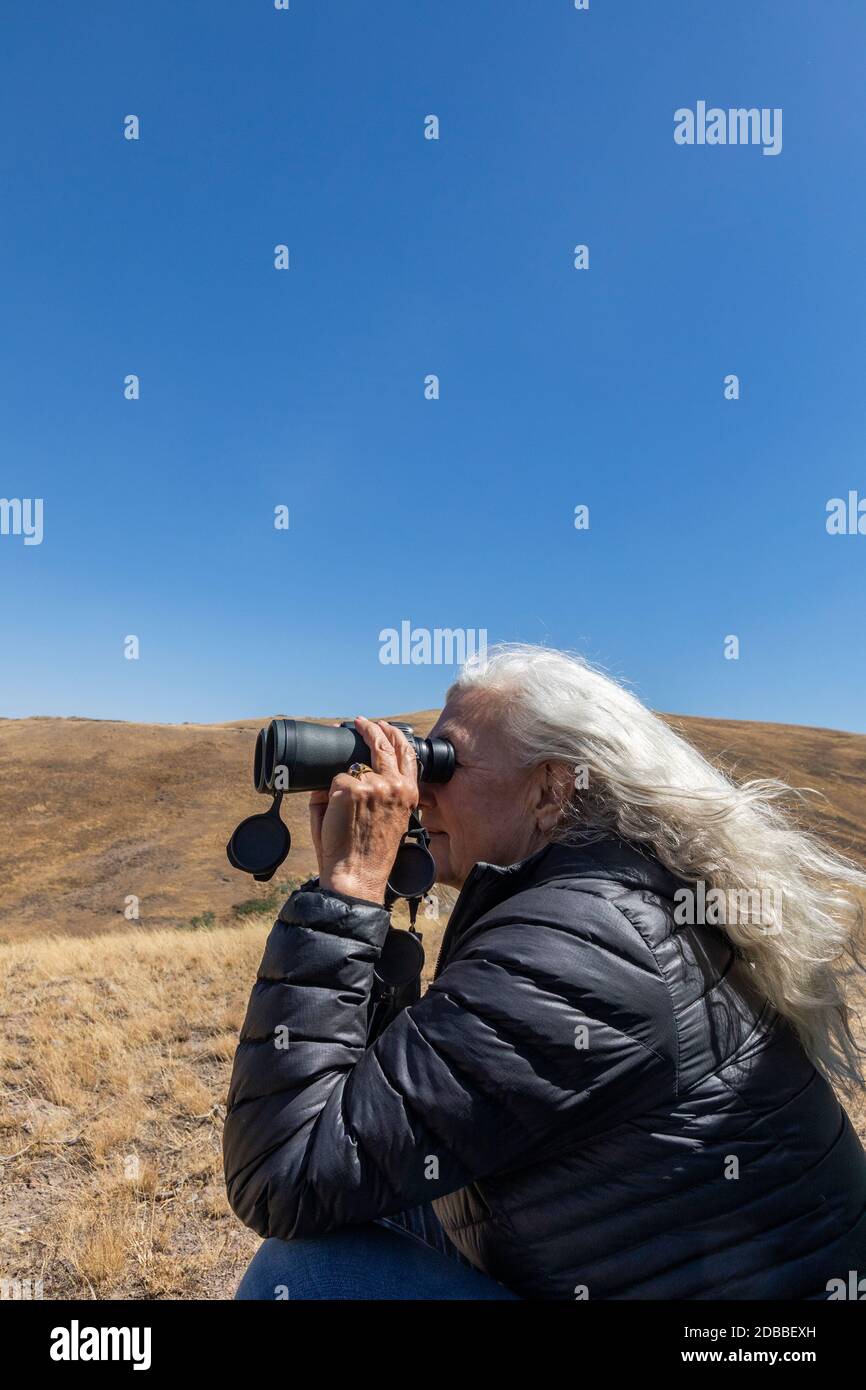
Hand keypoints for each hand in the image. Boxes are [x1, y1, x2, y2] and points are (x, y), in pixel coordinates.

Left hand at [310, 716, 418, 903]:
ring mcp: (372, 785)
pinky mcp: (350, 789)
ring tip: (341, 802)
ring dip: (343, 781)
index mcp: (409, 794)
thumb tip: (359, 769)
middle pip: (383, 744)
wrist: (357, 876)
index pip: (408, 754)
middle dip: (371, 729)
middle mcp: (394, 786)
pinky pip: (333, 782)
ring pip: (352, 767)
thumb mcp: (389, 821)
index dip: (395, 736)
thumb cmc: (370, 855)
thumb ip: (379, 793)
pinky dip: (329, 797)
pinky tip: (335, 818)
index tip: (385, 727)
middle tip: (360, 722)